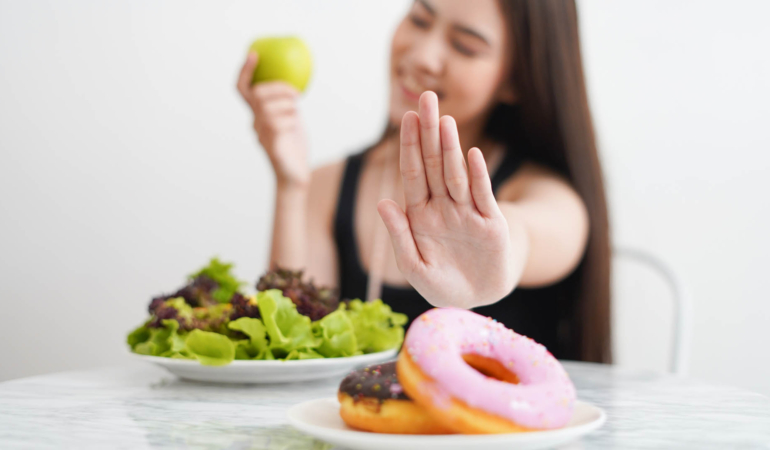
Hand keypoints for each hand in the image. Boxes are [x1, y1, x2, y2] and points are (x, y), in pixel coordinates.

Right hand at [237, 52, 308, 187]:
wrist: (295, 176)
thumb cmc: (293, 147)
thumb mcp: (292, 119)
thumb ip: (288, 103)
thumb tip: (294, 85)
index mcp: (258, 115)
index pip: (244, 90)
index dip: (245, 71)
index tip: (253, 54)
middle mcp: (256, 123)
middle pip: (258, 96)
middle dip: (278, 88)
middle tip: (295, 93)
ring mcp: (262, 135)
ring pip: (268, 109)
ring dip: (287, 105)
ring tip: (297, 111)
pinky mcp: (272, 147)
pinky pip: (278, 125)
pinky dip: (290, 120)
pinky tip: (295, 124)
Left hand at [377, 92, 515, 307]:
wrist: (478, 298)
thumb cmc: (441, 283)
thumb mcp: (414, 266)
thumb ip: (399, 235)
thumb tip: (383, 202)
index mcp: (419, 214)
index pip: (412, 173)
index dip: (409, 145)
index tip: (406, 117)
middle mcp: (443, 206)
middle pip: (433, 164)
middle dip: (429, 132)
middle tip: (427, 99)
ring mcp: (467, 212)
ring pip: (456, 174)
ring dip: (450, 148)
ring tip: (446, 121)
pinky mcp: (490, 223)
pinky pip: (483, 196)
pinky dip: (478, 176)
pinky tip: (472, 154)